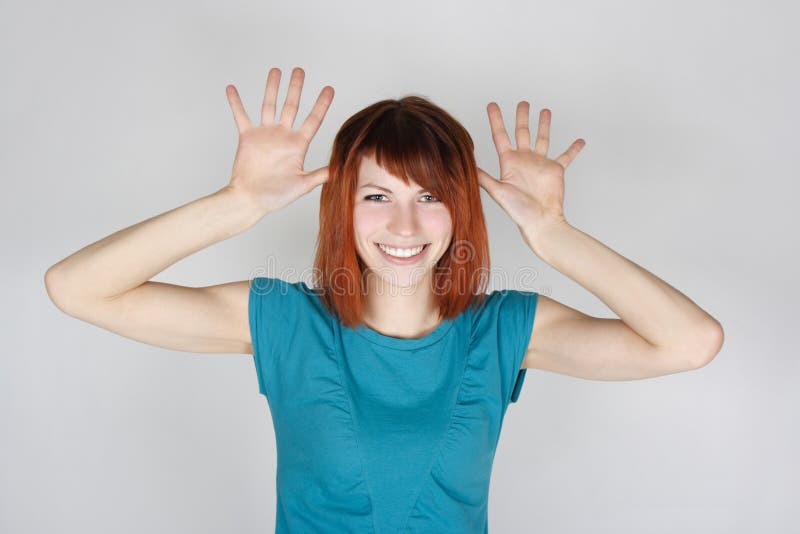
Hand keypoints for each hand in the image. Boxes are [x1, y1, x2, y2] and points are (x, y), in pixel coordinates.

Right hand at [224, 67, 333, 214]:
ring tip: (276, 71)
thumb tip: (340, 171)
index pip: (313, 120)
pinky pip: (241, 116)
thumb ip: (319, 175)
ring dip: (272, 88)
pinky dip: (236, 102)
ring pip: (269, 106)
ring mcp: (265, 135)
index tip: (329, 89)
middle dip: (296, 88)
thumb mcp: (302, 185)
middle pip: (291, 106)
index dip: (321, 104)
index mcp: (297, 145)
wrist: (251, 200)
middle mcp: (283, 136)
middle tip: (299, 70)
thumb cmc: (276, 196)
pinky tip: (232, 88)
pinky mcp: (248, 137)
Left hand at [477, 101, 584, 238]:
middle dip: (522, 117)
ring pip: (542, 139)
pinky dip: (573, 149)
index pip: (500, 135)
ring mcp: (540, 164)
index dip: (496, 119)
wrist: (540, 221)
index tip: (492, 104)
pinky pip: (566, 156)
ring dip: (544, 125)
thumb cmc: (518, 210)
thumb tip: (466, 164)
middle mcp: (524, 160)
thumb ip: (483, 176)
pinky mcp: (555, 170)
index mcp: (509, 162)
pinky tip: (580, 140)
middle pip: (522, 132)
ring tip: (545, 111)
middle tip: (523, 103)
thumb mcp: (497, 191)